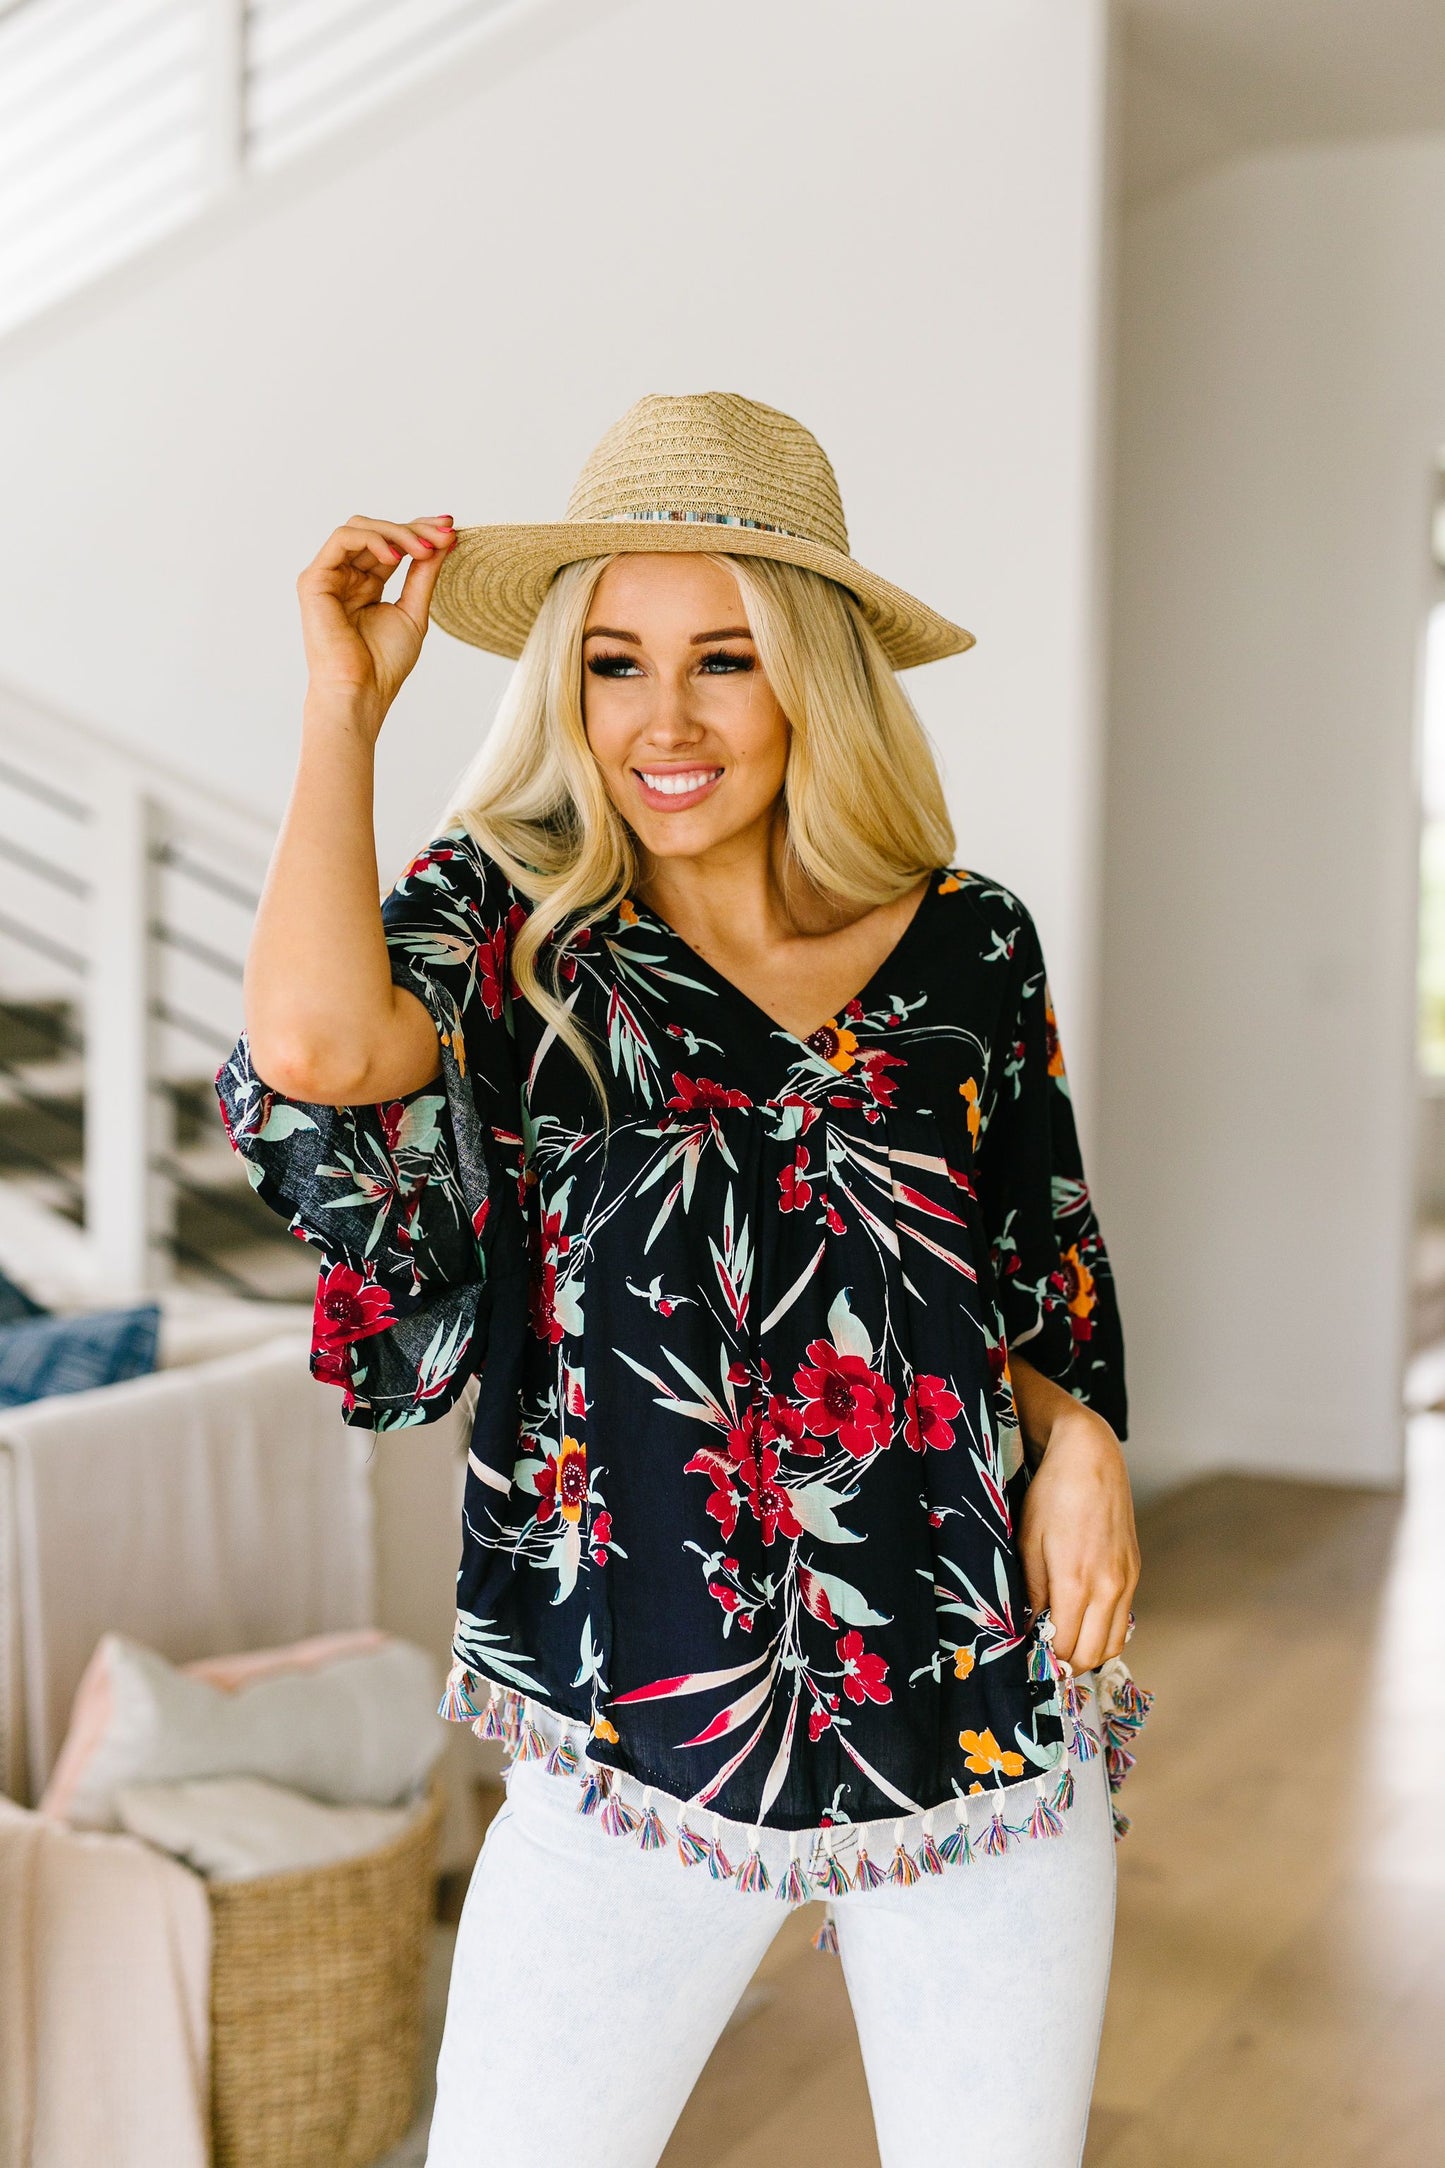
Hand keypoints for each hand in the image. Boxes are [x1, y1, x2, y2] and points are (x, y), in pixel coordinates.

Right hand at [296, 514, 456, 730]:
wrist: (360, 691)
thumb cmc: (383, 664)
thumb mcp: (414, 610)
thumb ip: (424, 574)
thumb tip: (444, 540)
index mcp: (365, 583)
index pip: (391, 543)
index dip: (419, 530)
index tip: (451, 529)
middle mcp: (345, 575)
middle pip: (378, 530)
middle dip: (414, 529)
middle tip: (445, 536)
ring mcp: (328, 575)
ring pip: (360, 527)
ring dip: (397, 532)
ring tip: (425, 550)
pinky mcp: (314, 579)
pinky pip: (342, 538)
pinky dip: (373, 539)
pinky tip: (397, 557)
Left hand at [1013, 1380, 1139, 1673]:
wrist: (1091, 1457)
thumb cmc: (1052, 1495)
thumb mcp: (1028, 1543)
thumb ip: (1031, 1592)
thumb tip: (1030, 1628)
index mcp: (1077, 1582)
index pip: (1066, 1647)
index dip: (1045, 1659)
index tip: (1028, 1656)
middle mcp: (1109, 1587)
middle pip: (1093, 1654)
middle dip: (1067, 1663)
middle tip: (1043, 1656)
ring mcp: (1126, 1579)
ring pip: (1113, 1642)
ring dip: (1089, 1651)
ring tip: (1062, 1641)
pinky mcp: (1134, 1570)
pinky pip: (1122, 1618)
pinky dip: (1103, 1629)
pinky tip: (1081, 1618)